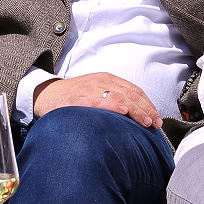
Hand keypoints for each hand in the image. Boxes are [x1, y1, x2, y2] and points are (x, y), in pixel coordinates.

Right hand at [32, 72, 161, 128]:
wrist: (46, 95)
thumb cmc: (73, 98)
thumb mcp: (96, 93)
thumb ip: (114, 100)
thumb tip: (137, 118)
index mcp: (108, 79)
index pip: (134, 90)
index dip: (148, 104)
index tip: (157, 119)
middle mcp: (101, 81)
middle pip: (130, 94)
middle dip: (146, 109)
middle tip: (155, 124)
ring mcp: (89, 89)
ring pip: (119, 97)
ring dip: (135, 110)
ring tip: (145, 122)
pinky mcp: (77, 99)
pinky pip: (97, 101)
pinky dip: (112, 106)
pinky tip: (122, 112)